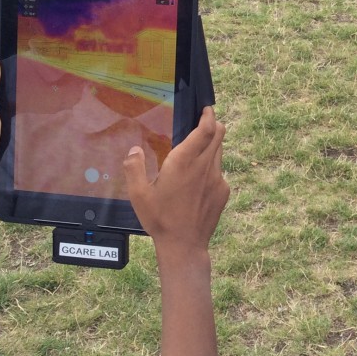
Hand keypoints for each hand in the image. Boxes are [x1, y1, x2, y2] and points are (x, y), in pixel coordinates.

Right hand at [124, 107, 228, 258]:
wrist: (184, 246)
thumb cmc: (160, 220)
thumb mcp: (139, 195)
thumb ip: (134, 168)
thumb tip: (134, 151)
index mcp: (184, 162)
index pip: (205, 130)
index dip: (208, 116)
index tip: (207, 109)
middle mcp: (204, 167)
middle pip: (219, 135)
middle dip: (213, 125)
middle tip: (204, 122)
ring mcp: (217, 179)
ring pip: (220, 152)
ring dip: (212, 145)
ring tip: (198, 151)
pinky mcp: (223, 192)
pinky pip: (219, 171)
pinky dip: (212, 167)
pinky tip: (198, 180)